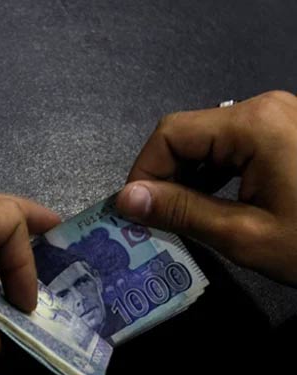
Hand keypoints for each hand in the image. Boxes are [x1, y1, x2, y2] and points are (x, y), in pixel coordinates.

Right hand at [115, 91, 296, 284]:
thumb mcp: (245, 235)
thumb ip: (181, 212)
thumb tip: (126, 200)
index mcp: (254, 123)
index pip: (171, 133)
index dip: (143, 172)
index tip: (133, 211)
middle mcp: (265, 108)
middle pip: (189, 134)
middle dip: (165, 176)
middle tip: (155, 219)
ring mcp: (280, 117)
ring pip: (209, 141)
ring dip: (188, 177)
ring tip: (181, 216)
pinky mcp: (287, 132)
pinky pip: (234, 146)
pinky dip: (214, 174)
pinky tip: (211, 204)